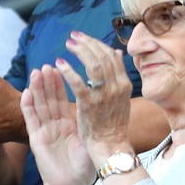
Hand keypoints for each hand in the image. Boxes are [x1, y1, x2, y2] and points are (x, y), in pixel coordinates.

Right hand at [21, 65, 94, 184]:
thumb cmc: (83, 168)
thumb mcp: (89, 141)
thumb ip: (91, 123)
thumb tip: (105, 104)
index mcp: (67, 125)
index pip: (62, 100)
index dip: (60, 84)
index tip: (60, 67)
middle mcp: (54, 126)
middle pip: (49, 99)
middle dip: (47, 82)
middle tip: (47, 65)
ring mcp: (44, 131)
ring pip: (39, 106)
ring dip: (37, 89)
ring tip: (36, 72)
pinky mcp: (36, 140)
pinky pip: (31, 120)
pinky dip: (27, 106)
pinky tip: (26, 92)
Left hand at [55, 31, 132, 165]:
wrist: (111, 146)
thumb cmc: (113, 123)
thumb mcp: (121, 97)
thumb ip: (117, 75)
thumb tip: (116, 52)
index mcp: (125, 84)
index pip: (112, 56)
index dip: (97, 44)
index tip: (84, 38)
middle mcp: (117, 87)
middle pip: (103, 57)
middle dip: (87, 43)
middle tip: (73, 37)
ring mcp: (104, 96)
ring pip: (93, 65)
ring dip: (80, 52)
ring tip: (68, 45)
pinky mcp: (89, 105)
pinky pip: (78, 83)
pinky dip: (69, 71)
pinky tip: (60, 63)